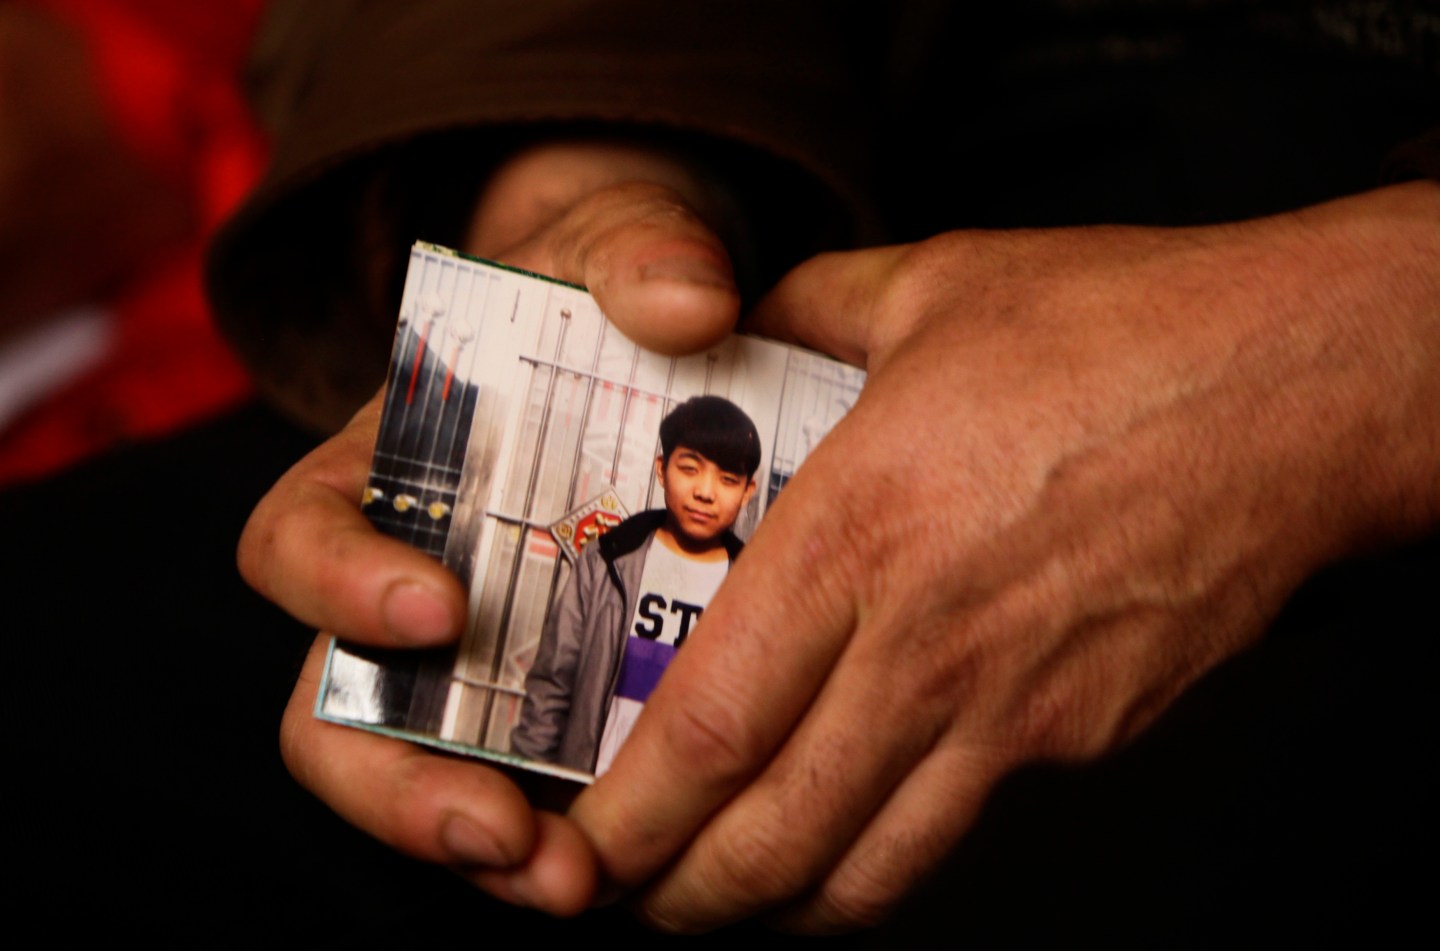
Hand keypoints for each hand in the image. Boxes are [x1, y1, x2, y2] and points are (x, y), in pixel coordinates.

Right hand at [239, 139, 741, 914]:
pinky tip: (636, 861)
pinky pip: (527, 787)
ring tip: (573, 885)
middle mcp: (401, 583)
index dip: (338, 589)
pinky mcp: (549, 703)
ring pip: (426, 777)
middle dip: (400, 787)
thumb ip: (641, 256)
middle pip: (336, 712)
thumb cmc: (613, 298)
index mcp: (378, 476)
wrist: (665, 346)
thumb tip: (688, 301)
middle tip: (497, 831)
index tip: (433, 612)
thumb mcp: (621, 253)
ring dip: (484, 845)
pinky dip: (564, 836)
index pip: (297, 543)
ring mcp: (473, 661)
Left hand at [568, 181, 1439, 930]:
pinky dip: (878, 867)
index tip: (578, 850)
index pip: (709, 722)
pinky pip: (955, 831)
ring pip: (864, 869)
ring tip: (719, 897)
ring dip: (774, 907)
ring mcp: (1013, 708)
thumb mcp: (929, 287)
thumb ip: (805, 308)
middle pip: (770, 831)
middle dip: (679, 895)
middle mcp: (925, 644)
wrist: (1299, 389)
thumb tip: (731, 318)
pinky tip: (846, 840)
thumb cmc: (1123, 330)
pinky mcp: (1083, 735)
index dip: (629, 815)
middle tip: (623, 897)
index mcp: (859, 530)